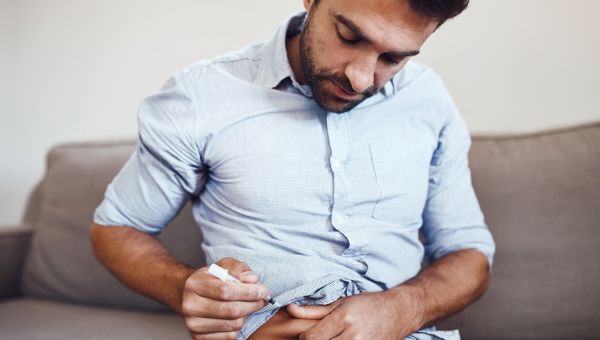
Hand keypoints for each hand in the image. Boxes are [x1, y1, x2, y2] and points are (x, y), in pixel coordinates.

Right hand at [182, 257, 269, 339]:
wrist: (193, 295)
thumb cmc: (213, 279)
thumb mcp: (224, 266)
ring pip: (233, 324)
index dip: (248, 292)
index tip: (262, 291)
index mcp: (195, 284)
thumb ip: (239, 269)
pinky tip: (237, 317)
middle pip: (231, 310)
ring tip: (247, 306)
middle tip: (262, 300)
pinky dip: (238, 327)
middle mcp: (190, 305)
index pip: (225, 291)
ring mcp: (193, 323)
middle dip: (252, 305)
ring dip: (246, 315)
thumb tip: (252, 279)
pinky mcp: (199, 337)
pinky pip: (229, 336)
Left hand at [286, 290, 421, 339]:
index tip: (306, 336)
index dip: (304, 339)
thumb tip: (289, 309)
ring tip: (332, 338)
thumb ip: (314, 310)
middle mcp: (354, 335)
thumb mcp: (340, 303)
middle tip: (319, 338)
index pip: (311, 338)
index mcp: (343, 318)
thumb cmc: (368, 305)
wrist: (398, 312)